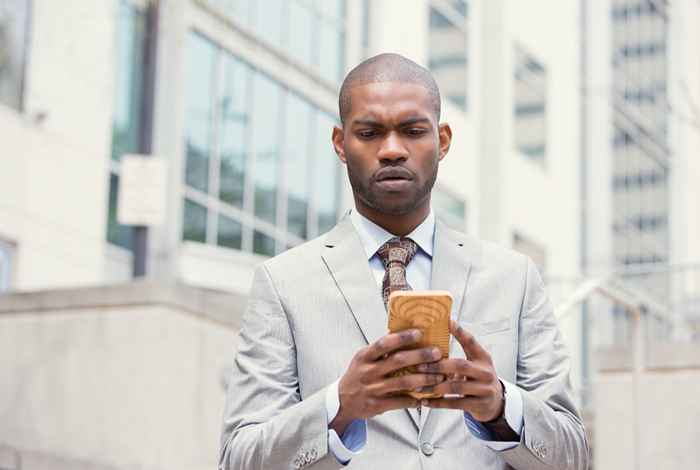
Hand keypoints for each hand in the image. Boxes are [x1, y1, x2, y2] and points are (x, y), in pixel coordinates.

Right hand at [330, 329, 445, 434]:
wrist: (342, 401)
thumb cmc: (357, 375)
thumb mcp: (363, 358)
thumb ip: (381, 349)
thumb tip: (403, 332)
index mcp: (365, 356)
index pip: (384, 343)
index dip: (402, 337)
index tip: (419, 333)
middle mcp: (368, 372)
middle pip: (398, 361)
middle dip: (420, 356)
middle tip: (437, 353)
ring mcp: (373, 389)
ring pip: (403, 382)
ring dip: (424, 379)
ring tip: (438, 377)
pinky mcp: (377, 405)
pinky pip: (400, 401)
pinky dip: (414, 400)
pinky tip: (424, 397)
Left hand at [417, 320, 503, 421]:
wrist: (495, 401)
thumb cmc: (478, 377)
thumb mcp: (476, 360)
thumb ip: (462, 348)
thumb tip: (443, 325)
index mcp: (483, 358)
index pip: (471, 342)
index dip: (460, 332)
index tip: (447, 322)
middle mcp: (486, 372)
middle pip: (460, 366)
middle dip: (438, 366)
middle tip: (418, 366)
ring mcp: (484, 390)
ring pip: (455, 387)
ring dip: (434, 387)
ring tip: (417, 387)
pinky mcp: (479, 405)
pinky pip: (455, 404)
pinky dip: (438, 402)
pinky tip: (425, 401)